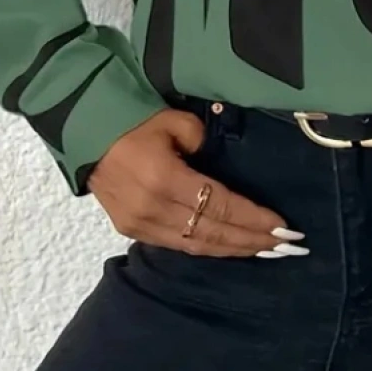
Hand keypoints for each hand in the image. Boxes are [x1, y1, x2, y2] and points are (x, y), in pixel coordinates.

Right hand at [87, 108, 302, 257]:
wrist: (84, 130)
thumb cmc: (133, 119)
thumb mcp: (175, 120)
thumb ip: (203, 142)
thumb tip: (218, 163)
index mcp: (165, 180)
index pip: (221, 207)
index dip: (254, 219)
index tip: (285, 226)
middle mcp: (152, 209)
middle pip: (213, 234)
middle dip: (252, 241)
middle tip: (287, 245)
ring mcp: (139, 224)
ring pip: (196, 246)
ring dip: (234, 250)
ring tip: (267, 251)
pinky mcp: (131, 230)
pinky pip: (178, 245)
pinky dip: (208, 248)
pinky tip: (231, 248)